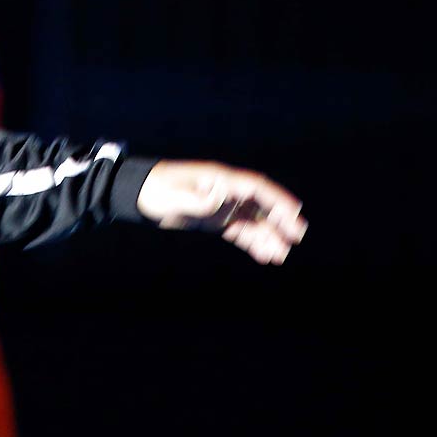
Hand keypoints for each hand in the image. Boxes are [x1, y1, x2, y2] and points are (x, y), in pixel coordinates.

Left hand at [136, 160, 306, 264]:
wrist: (139, 194)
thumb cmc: (154, 190)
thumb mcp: (173, 195)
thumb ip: (196, 199)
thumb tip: (217, 200)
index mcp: (220, 180)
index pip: (256, 188)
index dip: (277, 200)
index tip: (294, 214)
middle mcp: (226, 192)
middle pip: (261, 204)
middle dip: (280, 219)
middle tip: (297, 236)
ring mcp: (222, 206)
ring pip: (253, 221)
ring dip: (268, 236)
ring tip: (280, 256)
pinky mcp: (215, 220)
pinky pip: (240, 231)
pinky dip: (253, 243)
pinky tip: (264, 256)